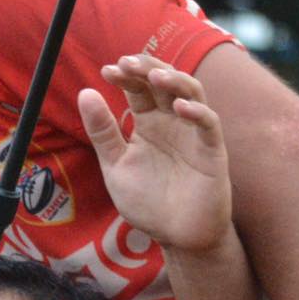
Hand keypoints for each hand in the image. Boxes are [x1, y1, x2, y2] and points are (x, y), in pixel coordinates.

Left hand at [80, 54, 231, 255]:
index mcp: (148, 124)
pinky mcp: (212, 152)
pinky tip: (179, 107)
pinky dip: (197, 112)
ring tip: (154, 75)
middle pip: (164, 83)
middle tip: (127, 63)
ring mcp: (194, 134)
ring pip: (192, 94)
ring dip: (175, 80)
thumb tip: (85, 93)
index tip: (107, 70)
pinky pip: (209, 125)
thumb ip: (103, 133)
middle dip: (147, 68)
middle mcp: (172, 123)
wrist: (176, 236)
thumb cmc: (148, 202)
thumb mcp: (115, 166)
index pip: (138, 90)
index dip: (126, 76)